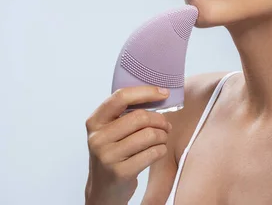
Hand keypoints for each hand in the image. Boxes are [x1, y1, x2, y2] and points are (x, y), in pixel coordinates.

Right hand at [85, 86, 172, 204]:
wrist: (104, 189)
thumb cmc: (114, 153)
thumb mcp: (110, 131)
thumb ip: (126, 113)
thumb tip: (159, 94)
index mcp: (95, 121)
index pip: (121, 97)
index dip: (146, 92)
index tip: (164, 93)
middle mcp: (98, 138)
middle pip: (140, 117)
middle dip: (160, 120)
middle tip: (166, 125)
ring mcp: (107, 156)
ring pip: (149, 135)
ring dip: (163, 135)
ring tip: (162, 139)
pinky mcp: (120, 172)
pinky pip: (153, 152)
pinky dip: (161, 150)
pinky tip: (158, 151)